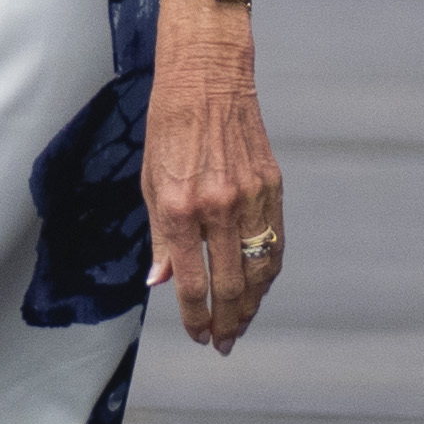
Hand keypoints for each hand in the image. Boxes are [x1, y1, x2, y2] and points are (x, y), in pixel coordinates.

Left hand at [143, 4, 286, 352]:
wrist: (207, 78)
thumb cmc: (169, 128)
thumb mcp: (149, 183)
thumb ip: (159, 238)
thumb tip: (162, 282)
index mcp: (180, 208)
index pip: (192, 283)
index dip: (195, 318)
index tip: (198, 336)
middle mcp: (218, 207)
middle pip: (231, 286)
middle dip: (227, 323)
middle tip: (222, 344)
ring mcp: (250, 197)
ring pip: (260, 270)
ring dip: (252, 305)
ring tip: (241, 325)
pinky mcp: (272, 186)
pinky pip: (274, 242)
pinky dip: (268, 272)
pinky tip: (259, 288)